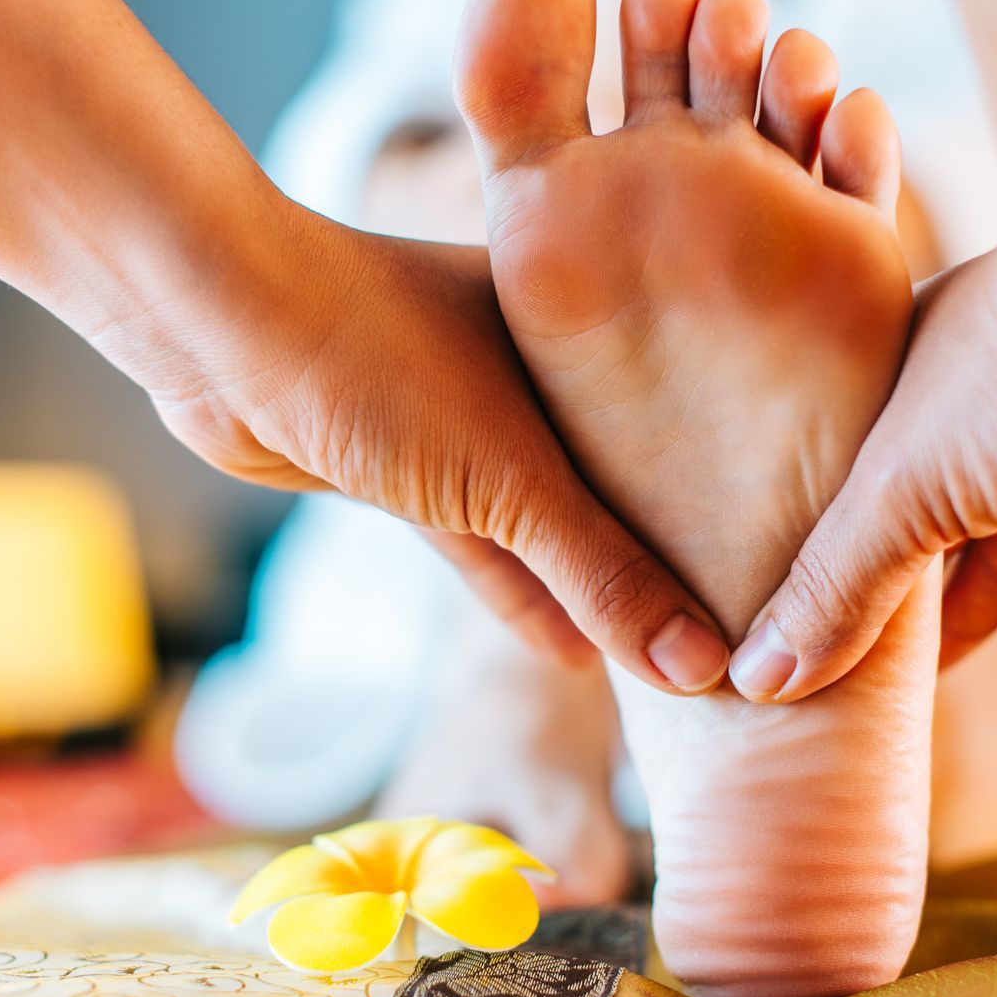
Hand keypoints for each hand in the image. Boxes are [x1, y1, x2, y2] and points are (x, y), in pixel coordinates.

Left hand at [89, 192, 730, 693]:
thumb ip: (604, 575)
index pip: (686, 428)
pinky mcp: (406, 464)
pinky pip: (482, 541)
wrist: (214, 330)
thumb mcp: (512, 477)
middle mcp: (539, 367)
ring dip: (591, 589)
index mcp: (587, 327)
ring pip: (547, 518)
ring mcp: (468, 415)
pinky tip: (569, 651)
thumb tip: (697, 669)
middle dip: (669, 558)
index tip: (782, 587)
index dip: (728, 506)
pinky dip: (517, 591)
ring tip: (666, 669)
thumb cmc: (373, 354)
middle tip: (737, 648)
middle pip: (624, 479)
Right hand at [729, 219, 996, 701]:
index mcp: (905, 388)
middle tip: (865, 675)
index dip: (830, 566)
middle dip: (907, 594)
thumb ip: (836, 586)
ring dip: (987, 595)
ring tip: (943, 666)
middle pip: (939, 522)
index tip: (799, 638)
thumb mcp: (899, 490)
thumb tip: (762, 679)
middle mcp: (986, 404)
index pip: (856, 496)